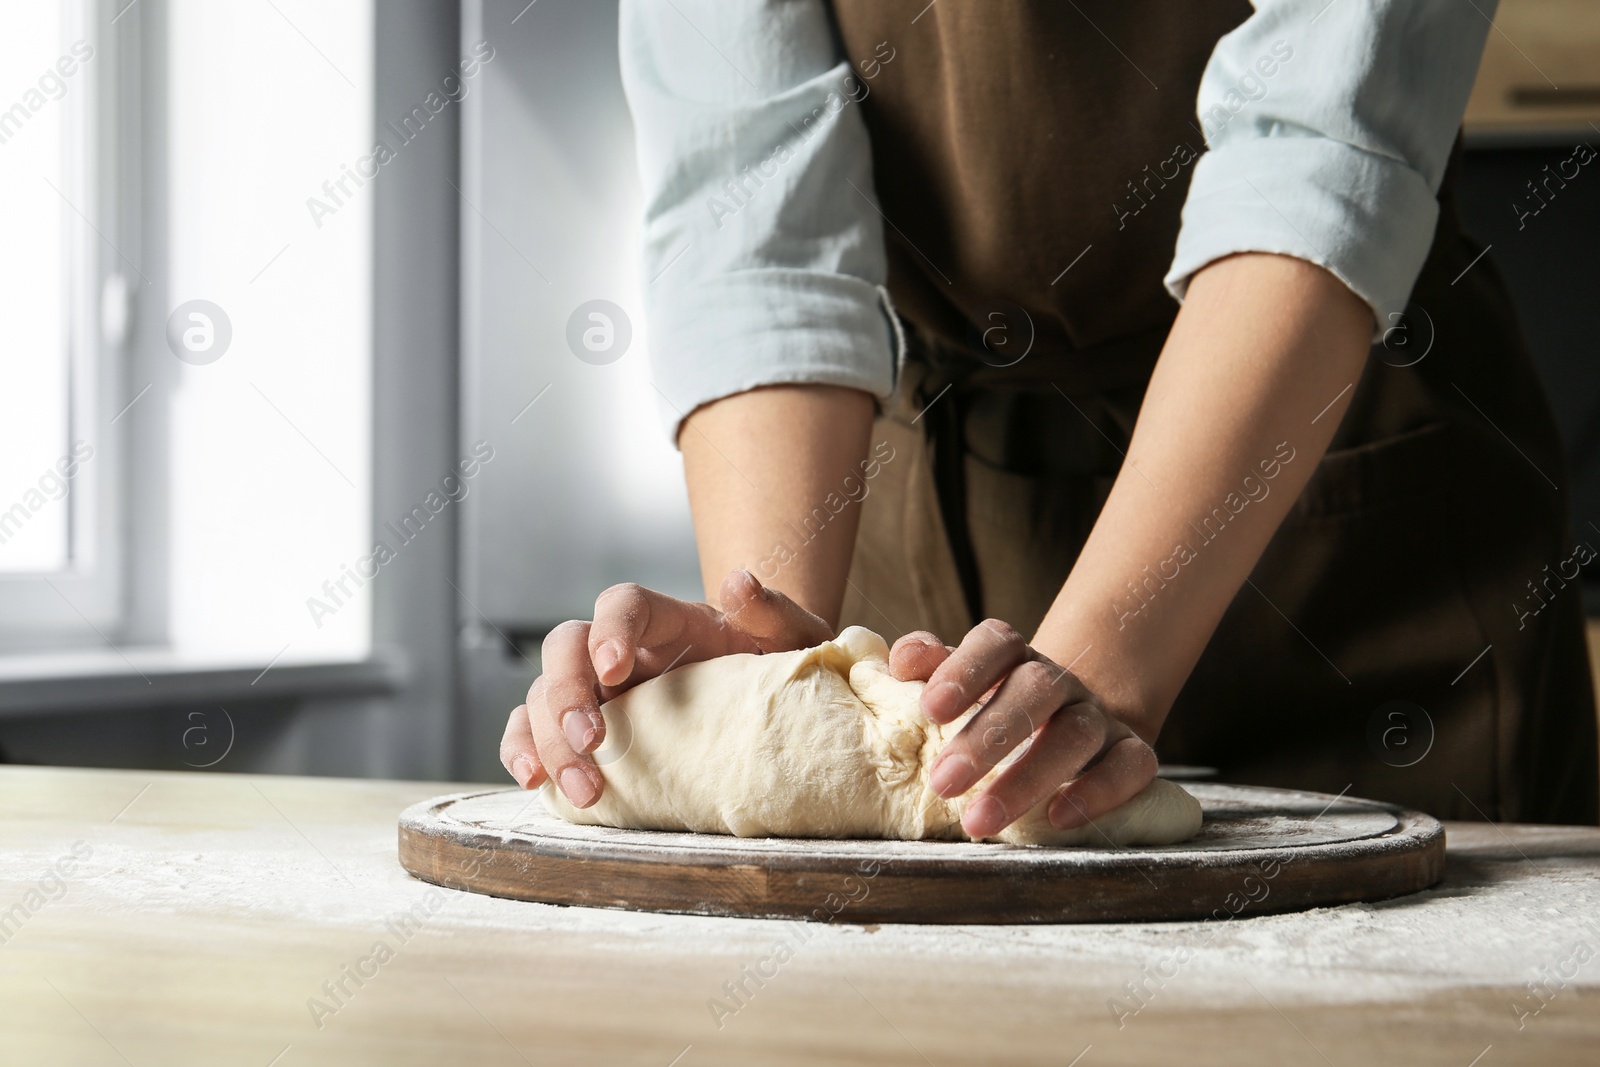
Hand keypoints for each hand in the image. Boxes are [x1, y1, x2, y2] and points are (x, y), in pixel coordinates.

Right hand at [499, 569, 832, 806]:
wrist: (772, 709)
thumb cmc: (777, 667)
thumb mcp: (793, 640)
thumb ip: (774, 612)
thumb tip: (740, 584)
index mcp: (668, 621)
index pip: (623, 603)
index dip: (610, 629)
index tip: (614, 668)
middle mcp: (620, 649)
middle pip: (566, 647)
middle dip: (568, 693)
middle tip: (591, 740)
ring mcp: (595, 690)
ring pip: (542, 695)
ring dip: (549, 739)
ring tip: (584, 790)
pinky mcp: (581, 729)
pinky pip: (532, 731)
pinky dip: (523, 752)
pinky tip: (537, 783)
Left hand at [888, 619, 1157, 838]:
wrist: (1066, 723)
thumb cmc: (993, 708)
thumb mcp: (960, 686)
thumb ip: (930, 667)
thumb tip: (902, 660)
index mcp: (1013, 657)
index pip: (997, 643)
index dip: (965, 670)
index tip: (929, 709)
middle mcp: (1059, 680)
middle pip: (1035, 690)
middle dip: (988, 738)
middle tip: (943, 783)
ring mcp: (1098, 714)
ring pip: (1077, 734)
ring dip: (1028, 778)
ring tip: (980, 821)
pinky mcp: (1130, 751)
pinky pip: (1131, 765)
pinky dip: (1099, 791)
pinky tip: (1058, 819)